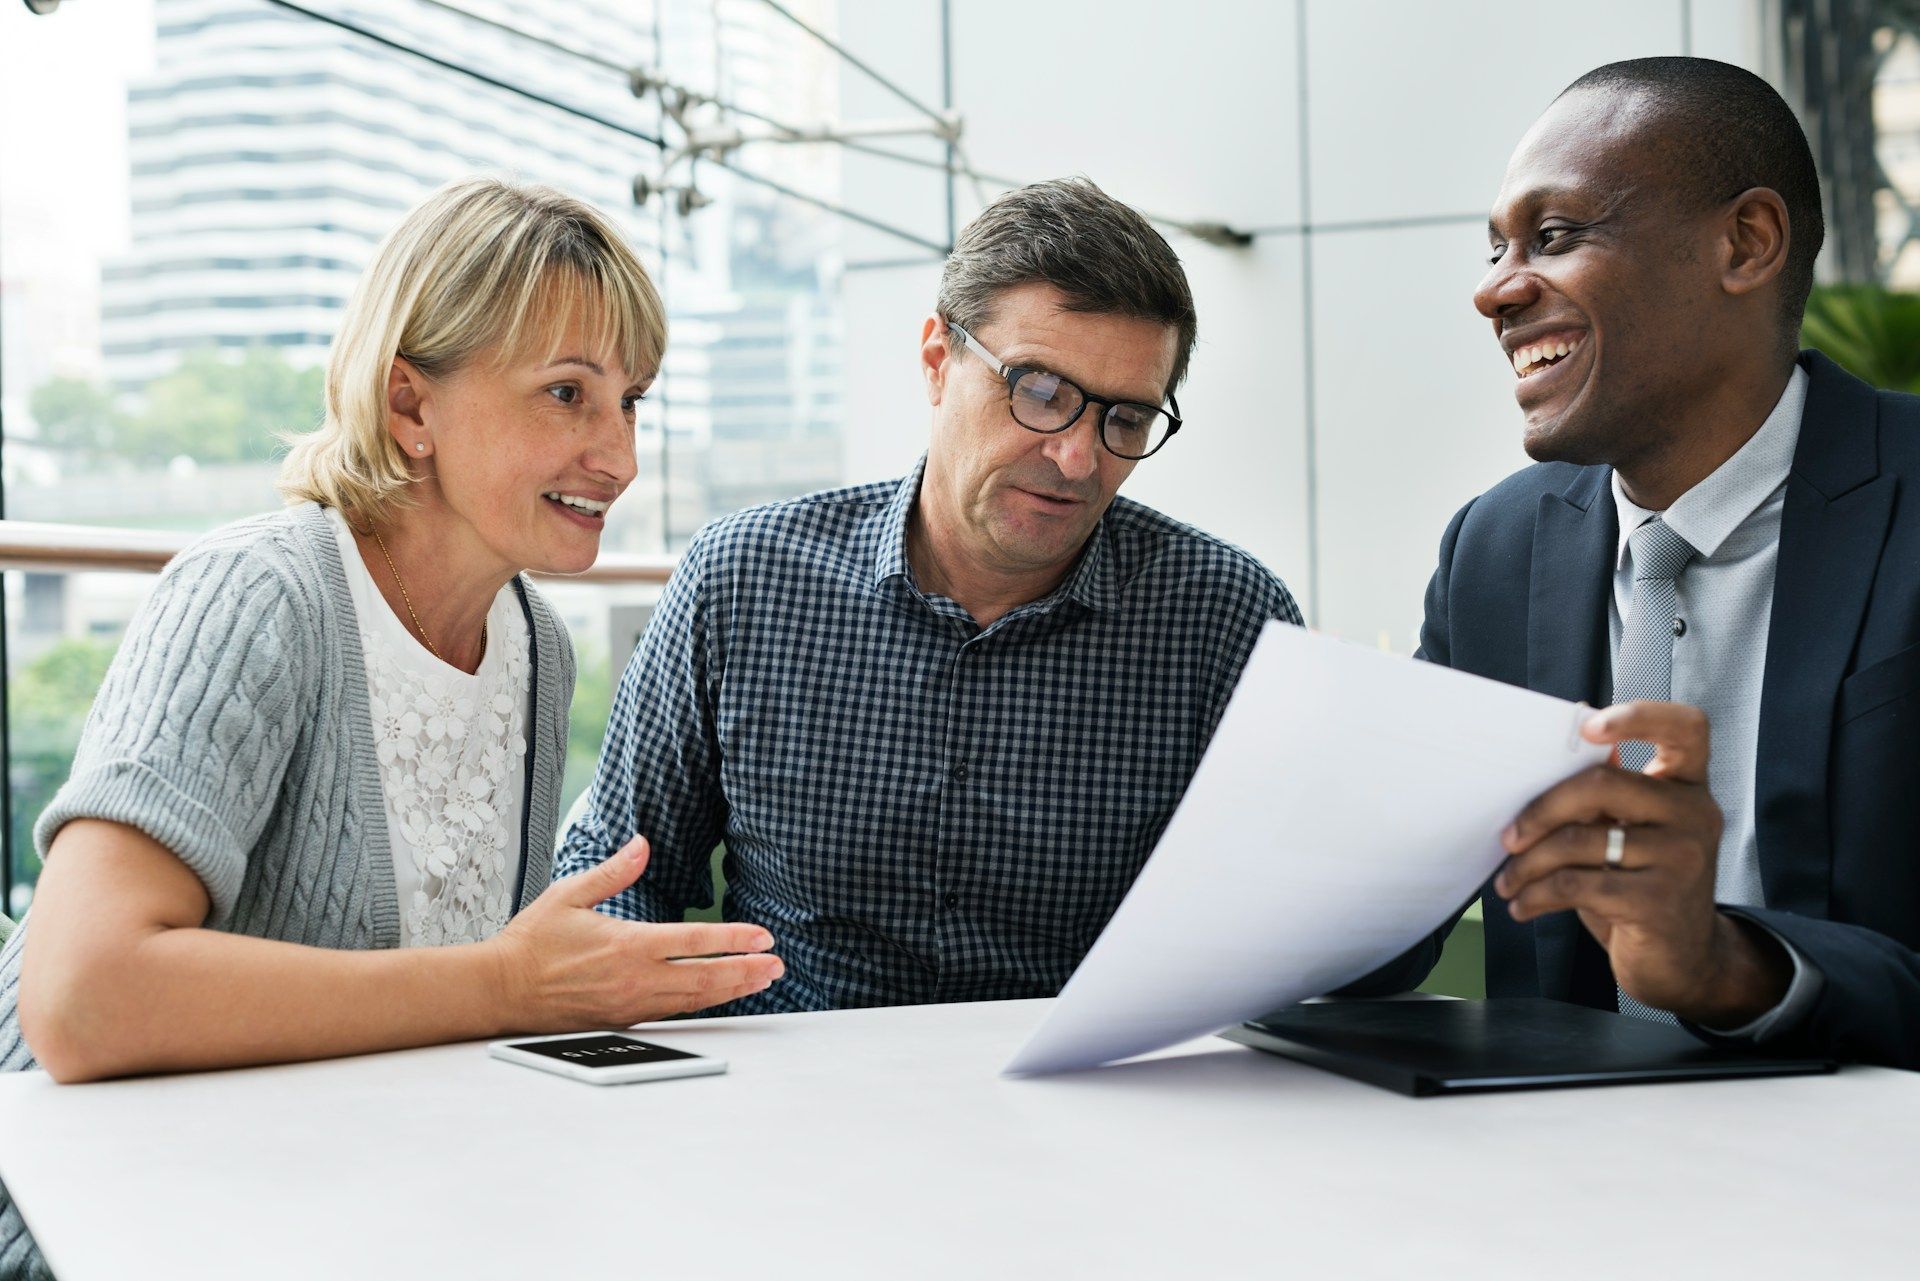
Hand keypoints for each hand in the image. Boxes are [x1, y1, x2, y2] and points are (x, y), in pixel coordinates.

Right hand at [485, 834, 783, 1031]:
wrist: (501, 990)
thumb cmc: (533, 941)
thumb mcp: (569, 894)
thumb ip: (612, 871)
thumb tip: (642, 844)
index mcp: (627, 945)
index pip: (693, 943)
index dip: (734, 940)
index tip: (764, 937)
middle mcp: (635, 978)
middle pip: (704, 978)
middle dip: (746, 971)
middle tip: (777, 964)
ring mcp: (631, 1004)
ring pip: (694, 1000)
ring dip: (732, 990)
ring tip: (762, 981)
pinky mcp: (624, 1019)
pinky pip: (674, 1011)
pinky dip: (703, 1004)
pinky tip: (721, 997)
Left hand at [1495, 700, 1788, 1025]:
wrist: (1684, 962)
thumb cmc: (1642, 886)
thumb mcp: (1632, 835)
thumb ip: (1607, 797)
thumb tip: (1549, 758)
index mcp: (1687, 786)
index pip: (1684, 727)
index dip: (1638, 716)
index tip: (1588, 726)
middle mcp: (1694, 815)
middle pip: (1601, 784)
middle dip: (1540, 809)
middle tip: (1508, 837)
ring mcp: (1682, 858)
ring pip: (1578, 840)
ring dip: (1527, 864)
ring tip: (1508, 881)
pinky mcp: (1658, 901)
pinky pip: (1575, 883)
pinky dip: (1536, 894)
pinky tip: (1523, 905)